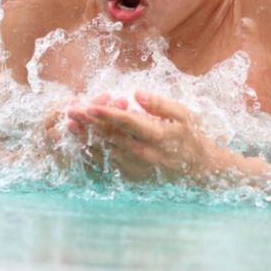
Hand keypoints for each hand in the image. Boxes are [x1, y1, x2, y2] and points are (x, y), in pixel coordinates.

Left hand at [68, 91, 219, 181]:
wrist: (200, 170)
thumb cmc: (192, 137)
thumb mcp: (183, 115)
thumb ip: (160, 104)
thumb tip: (137, 93)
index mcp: (158, 135)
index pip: (127, 122)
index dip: (107, 114)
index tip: (89, 105)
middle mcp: (145, 153)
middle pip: (111, 136)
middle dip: (89, 123)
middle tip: (70, 111)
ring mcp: (138, 167)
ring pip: (106, 151)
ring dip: (87, 138)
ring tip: (70, 126)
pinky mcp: (134, 177)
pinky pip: (110, 167)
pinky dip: (94, 157)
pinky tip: (82, 147)